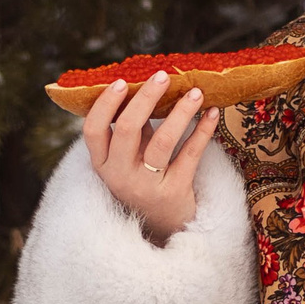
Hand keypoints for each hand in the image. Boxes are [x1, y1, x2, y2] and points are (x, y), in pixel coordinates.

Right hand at [84, 71, 219, 243]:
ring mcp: (146, 186)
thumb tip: (144, 85)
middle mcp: (120, 176)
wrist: (163, 227)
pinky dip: (203, 132)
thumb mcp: (128, 159)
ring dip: (181, 112)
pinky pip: (189, 155)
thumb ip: (132, 129)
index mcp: (103, 164)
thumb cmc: (144, 181)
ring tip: (196, 92)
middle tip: (163, 76)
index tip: (122, 82)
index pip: (92, 131)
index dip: (105, 104)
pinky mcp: (174, 192)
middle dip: (146, 97)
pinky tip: (212, 114)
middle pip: (127, 130)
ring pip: (162, 141)